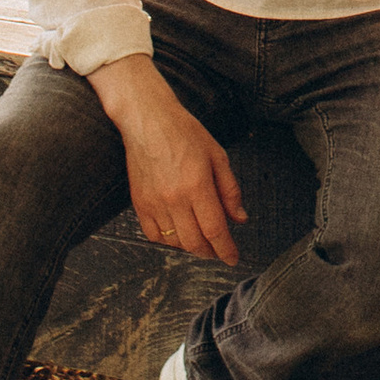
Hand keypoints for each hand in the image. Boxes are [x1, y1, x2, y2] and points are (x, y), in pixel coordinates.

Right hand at [92, 54, 248, 264]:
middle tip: (219, 251)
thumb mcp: (217, 156)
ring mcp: (154, 203)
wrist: (149, 121)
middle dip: (211, 252)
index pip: (215, 230)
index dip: (226, 250)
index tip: (233, 259)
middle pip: (195, 242)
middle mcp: (174, 199)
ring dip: (191, 247)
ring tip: (201, 240)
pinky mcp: (139, 204)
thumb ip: (230, 190)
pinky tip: (178, 234)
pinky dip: (168, 241)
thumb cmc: (184, 133)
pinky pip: (153, 235)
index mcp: (197, 186)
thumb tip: (240, 218)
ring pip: (175, 242)